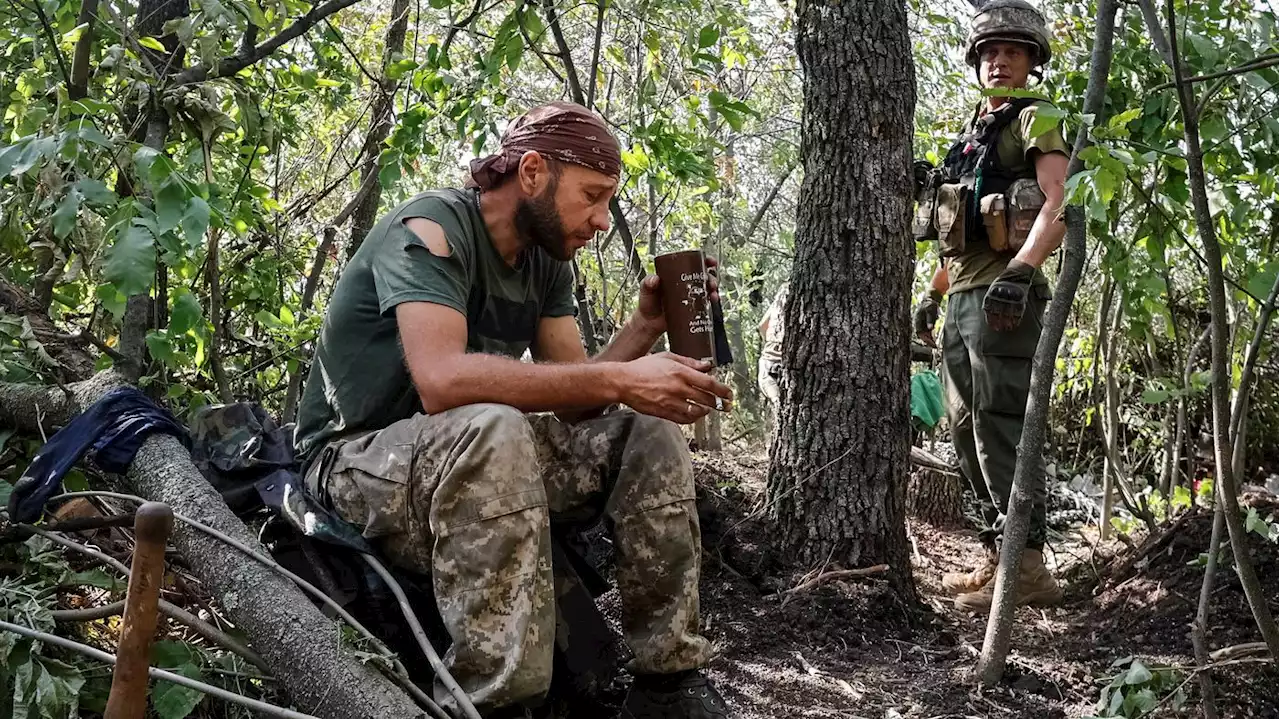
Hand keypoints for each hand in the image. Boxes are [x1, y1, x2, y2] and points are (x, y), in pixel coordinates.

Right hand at [618, 352, 733, 423]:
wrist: (624, 382)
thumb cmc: (643, 367)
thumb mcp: (667, 357)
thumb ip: (689, 362)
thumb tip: (706, 365)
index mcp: (681, 372)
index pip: (710, 384)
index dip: (723, 390)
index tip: (729, 394)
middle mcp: (678, 388)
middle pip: (707, 399)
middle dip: (719, 403)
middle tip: (725, 404)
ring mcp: (671, 402)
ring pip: (697, 411)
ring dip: (706, 411)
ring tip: (708, 408)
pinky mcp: (664, 412)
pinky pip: (684, 419)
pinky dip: (693, 418)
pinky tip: (694, 414)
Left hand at [635, 255, 720, 335]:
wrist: (649, 323)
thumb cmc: (647, 303)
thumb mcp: (645, 290)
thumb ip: (647, 283)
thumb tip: (655, 280)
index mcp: (676, 274)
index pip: (693, 263)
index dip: (704, 261)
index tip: (710, 261)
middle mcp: (686, 284)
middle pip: (704, 276)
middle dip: (712, 276)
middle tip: (710, 282)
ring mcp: (690, 296)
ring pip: (707, 288)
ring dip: (714, 288)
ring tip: (713, 292)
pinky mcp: (692, 308)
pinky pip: (705, 303)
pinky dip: (712, 301)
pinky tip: (713, 301)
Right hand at [913, 289, 942, 347]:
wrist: (930, 299)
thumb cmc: (930, 304)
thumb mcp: (930, 310)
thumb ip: (930, 319)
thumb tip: (930, 328)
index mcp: (917, 320)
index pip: (920, 333)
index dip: (925, 339)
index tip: (931, 343)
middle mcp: (918, 324)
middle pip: (922, 335)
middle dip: (928, 341)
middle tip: (935, 346)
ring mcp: (922, 324)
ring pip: (924, 335)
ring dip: (929, 340)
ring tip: (935, 346)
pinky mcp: (925, 324)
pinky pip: (927, 333)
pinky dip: (931, 337)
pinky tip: (935, 341)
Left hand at [983, 260, 1034, 331]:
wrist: (1017, 273)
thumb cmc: (1003, 281)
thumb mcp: (994, 287)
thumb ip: (991, 298)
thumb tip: (986, 311)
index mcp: (993, 293)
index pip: (990, 308)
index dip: (991, 319)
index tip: (992, 326)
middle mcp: (1001, 296)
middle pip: (998, 312)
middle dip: (998, 322)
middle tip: (999, 329)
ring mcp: (1011, 297)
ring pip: (1008, 313)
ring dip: (1007, 322)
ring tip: (1007, 329)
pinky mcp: (1020, 298)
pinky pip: (1018, 310)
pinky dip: (1017, 318)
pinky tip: (1015, 324)